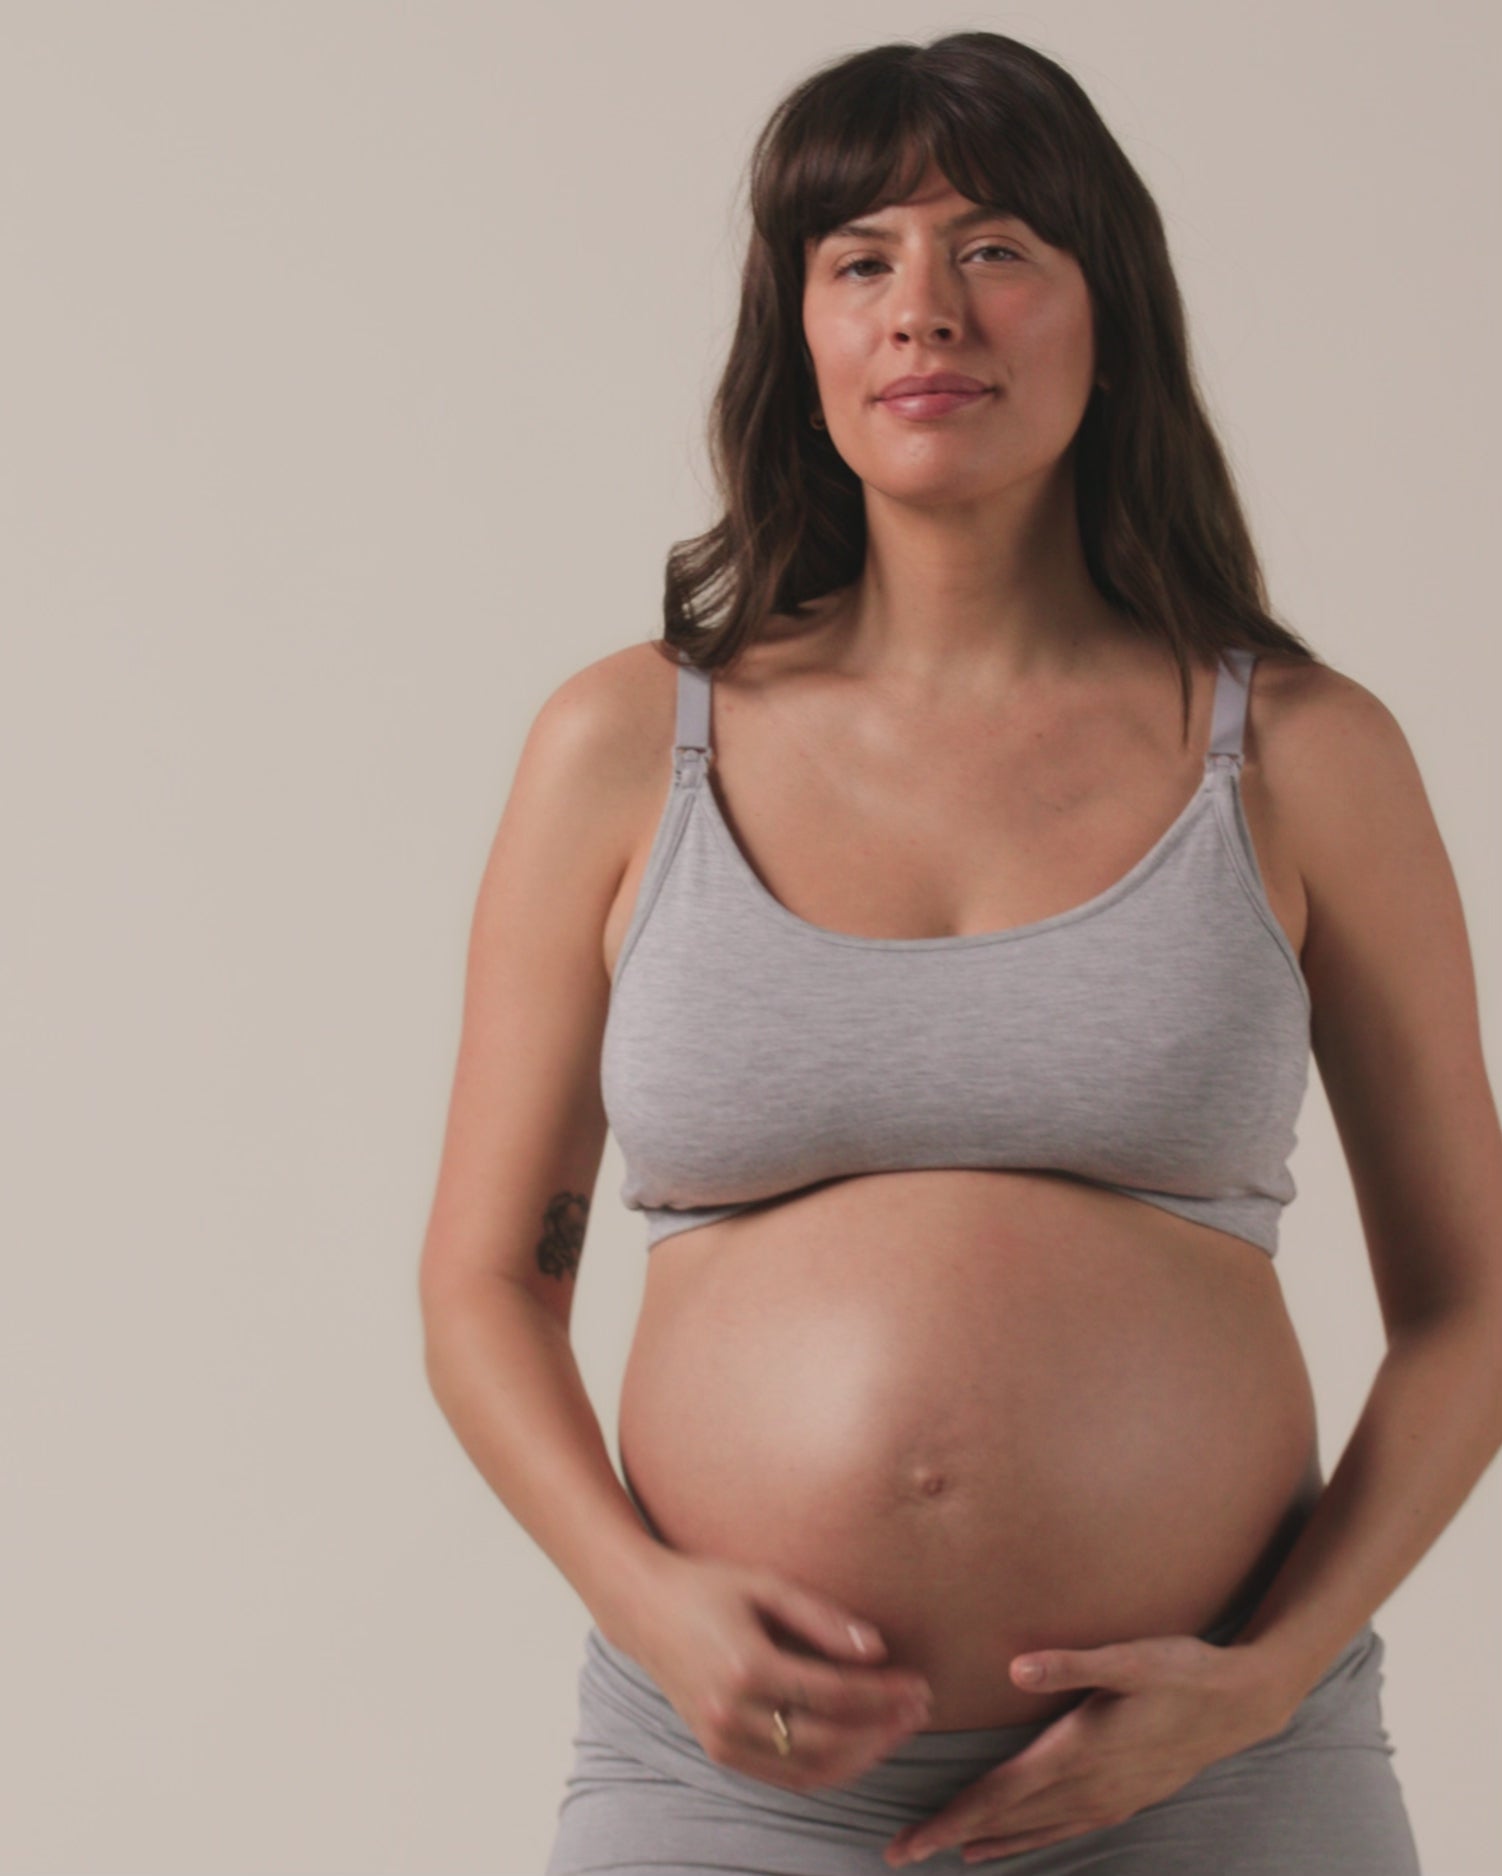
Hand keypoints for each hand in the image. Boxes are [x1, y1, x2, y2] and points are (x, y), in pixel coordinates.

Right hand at [614, 1551, 935, 1792]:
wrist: (643, 1608)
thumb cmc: (708, 1585)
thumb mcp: (765, 1585)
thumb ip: (822, 1618)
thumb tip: (877, 1650)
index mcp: (746, 1665)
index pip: (835, 1695)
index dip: (885, 1694)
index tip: (920, 1684)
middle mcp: (732, 1712)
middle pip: (828, 1740)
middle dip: (883, 1729)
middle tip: (920, 1708)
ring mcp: (722, 1739)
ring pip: (810, 1770)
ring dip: (862, 1756)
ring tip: (898, 1729)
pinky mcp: (719, 1750)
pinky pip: (784, 1776)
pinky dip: (828, 1769)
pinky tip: (859, 1746)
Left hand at [883, 1632, 1291, 1866]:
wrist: (1242, 1704)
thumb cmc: (1182, 1671)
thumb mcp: (1130, 1658)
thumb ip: (1071, 1664)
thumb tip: (1015, 1667)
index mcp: (1075, 1753)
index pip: (997, 1795)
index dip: (948, 1819)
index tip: (906, 1842)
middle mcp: (1086, 1787)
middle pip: (1004, 1819)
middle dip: (949, 1836)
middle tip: (899, 1853)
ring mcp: (1108, 1799)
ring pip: (1034, 1830)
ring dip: (988, 1840)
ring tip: (949, 1853)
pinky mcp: (1124, 1799)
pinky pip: (1064, 1829)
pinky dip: (1031, 1838)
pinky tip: (1016, 1841)